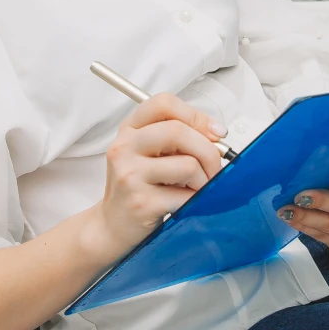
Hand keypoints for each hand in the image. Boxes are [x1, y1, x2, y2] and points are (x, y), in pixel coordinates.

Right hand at [96, 94, 225, 253]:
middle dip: (209, 151)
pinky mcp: (141, 202)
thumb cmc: (137, 186)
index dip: (195, 115)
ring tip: (195, 188)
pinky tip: (186, 202)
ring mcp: (130, 175)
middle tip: (214, 167)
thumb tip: (216, 133)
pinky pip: (186, 196)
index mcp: (130, 129)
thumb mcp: (151, 153)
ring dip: (204, 180)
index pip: (163, 104)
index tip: (214, 132)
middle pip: (179, 131)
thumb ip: (179, 137)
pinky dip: (197, 200)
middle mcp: (125, 147)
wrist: (112, 225)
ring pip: (188, 165)